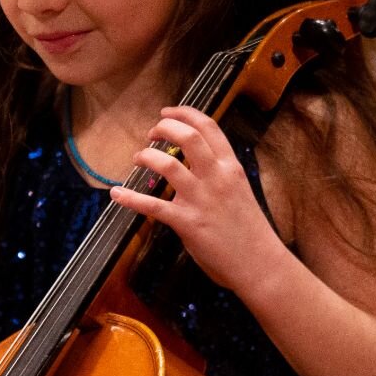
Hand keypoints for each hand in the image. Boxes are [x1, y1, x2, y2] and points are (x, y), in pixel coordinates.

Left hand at [108, 105, 288, 294]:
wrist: (260, 264)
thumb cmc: (249, 231)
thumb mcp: (240, 191)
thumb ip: (219, 176)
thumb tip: (195, 166)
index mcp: (231, 167)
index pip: (209, 127)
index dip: (184, 114)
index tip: (167, 112)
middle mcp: (217, 177)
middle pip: (188, 137)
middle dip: (164, 128)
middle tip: (151, 133)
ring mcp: (201, 199)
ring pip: (167, 164)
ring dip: (146, 156)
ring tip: (138, 158)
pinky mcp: (188, 223)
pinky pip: (152, 206)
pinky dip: (130, 198)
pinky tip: (116, 194)